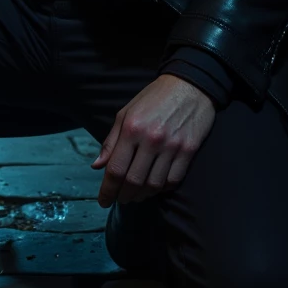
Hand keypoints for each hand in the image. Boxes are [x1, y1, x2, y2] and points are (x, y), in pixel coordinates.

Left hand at [92, 75, 215, 206]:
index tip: (103, 201)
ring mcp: (172, 146)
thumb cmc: (154, 98)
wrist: (190, 85)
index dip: (107, 190)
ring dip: (142, 196)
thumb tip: (96, 166)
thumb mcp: (126, 113)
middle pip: (133, 181)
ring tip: (136, 196)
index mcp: (131, 128)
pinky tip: (155, 187)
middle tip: (120, 199)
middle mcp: (151, 139)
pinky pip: (173, 180)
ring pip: (153, 185)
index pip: (115, 169)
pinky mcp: (189, 150)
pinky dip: (162, 189)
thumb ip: (111, 141)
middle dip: (123, 196)